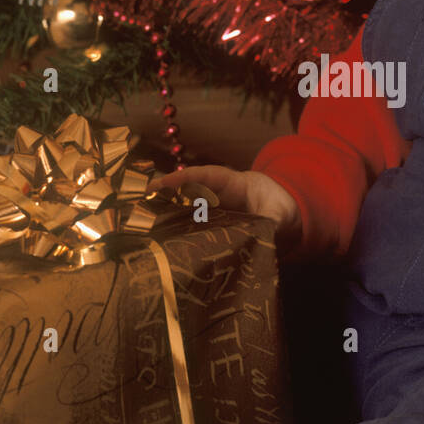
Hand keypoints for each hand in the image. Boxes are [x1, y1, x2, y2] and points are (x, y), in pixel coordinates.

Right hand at [148, 164, 301, 247]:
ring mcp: (210, 211)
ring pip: (183, 210)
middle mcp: (215, 195)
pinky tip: (158, 247)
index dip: (183, 178)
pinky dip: (174, 235)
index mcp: (231, 183)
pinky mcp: (208, 228)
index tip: (163, 184)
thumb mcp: (280, 213)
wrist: (285, 215)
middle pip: (186, 191)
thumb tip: (266, 230)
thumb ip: (272, 220)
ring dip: (163, 217)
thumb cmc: (280, 206)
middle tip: (138, 204)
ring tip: (139, 227)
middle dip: (162, 196)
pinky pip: (190, 228)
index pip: (205, 176)